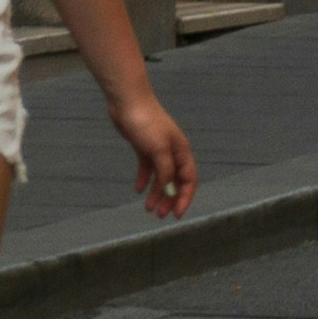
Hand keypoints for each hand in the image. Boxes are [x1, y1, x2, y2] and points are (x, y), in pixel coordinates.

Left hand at [105, 87, 199, 217]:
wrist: (128, 102)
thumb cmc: (146, 123)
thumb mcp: (158, 149)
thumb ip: (165, 169)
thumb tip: (168, 186)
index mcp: (181, 152)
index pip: (189, 180)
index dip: (184, 198)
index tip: (177, 214)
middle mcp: (173, 152)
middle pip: (176, 181)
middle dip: (170, 199)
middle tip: (160, 215)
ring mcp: (158, 150)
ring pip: (161, 177)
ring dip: (156, 193)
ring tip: (148, 208)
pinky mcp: (144, 148)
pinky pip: (147, 169)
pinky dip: (145, 180)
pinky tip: (139, 190)